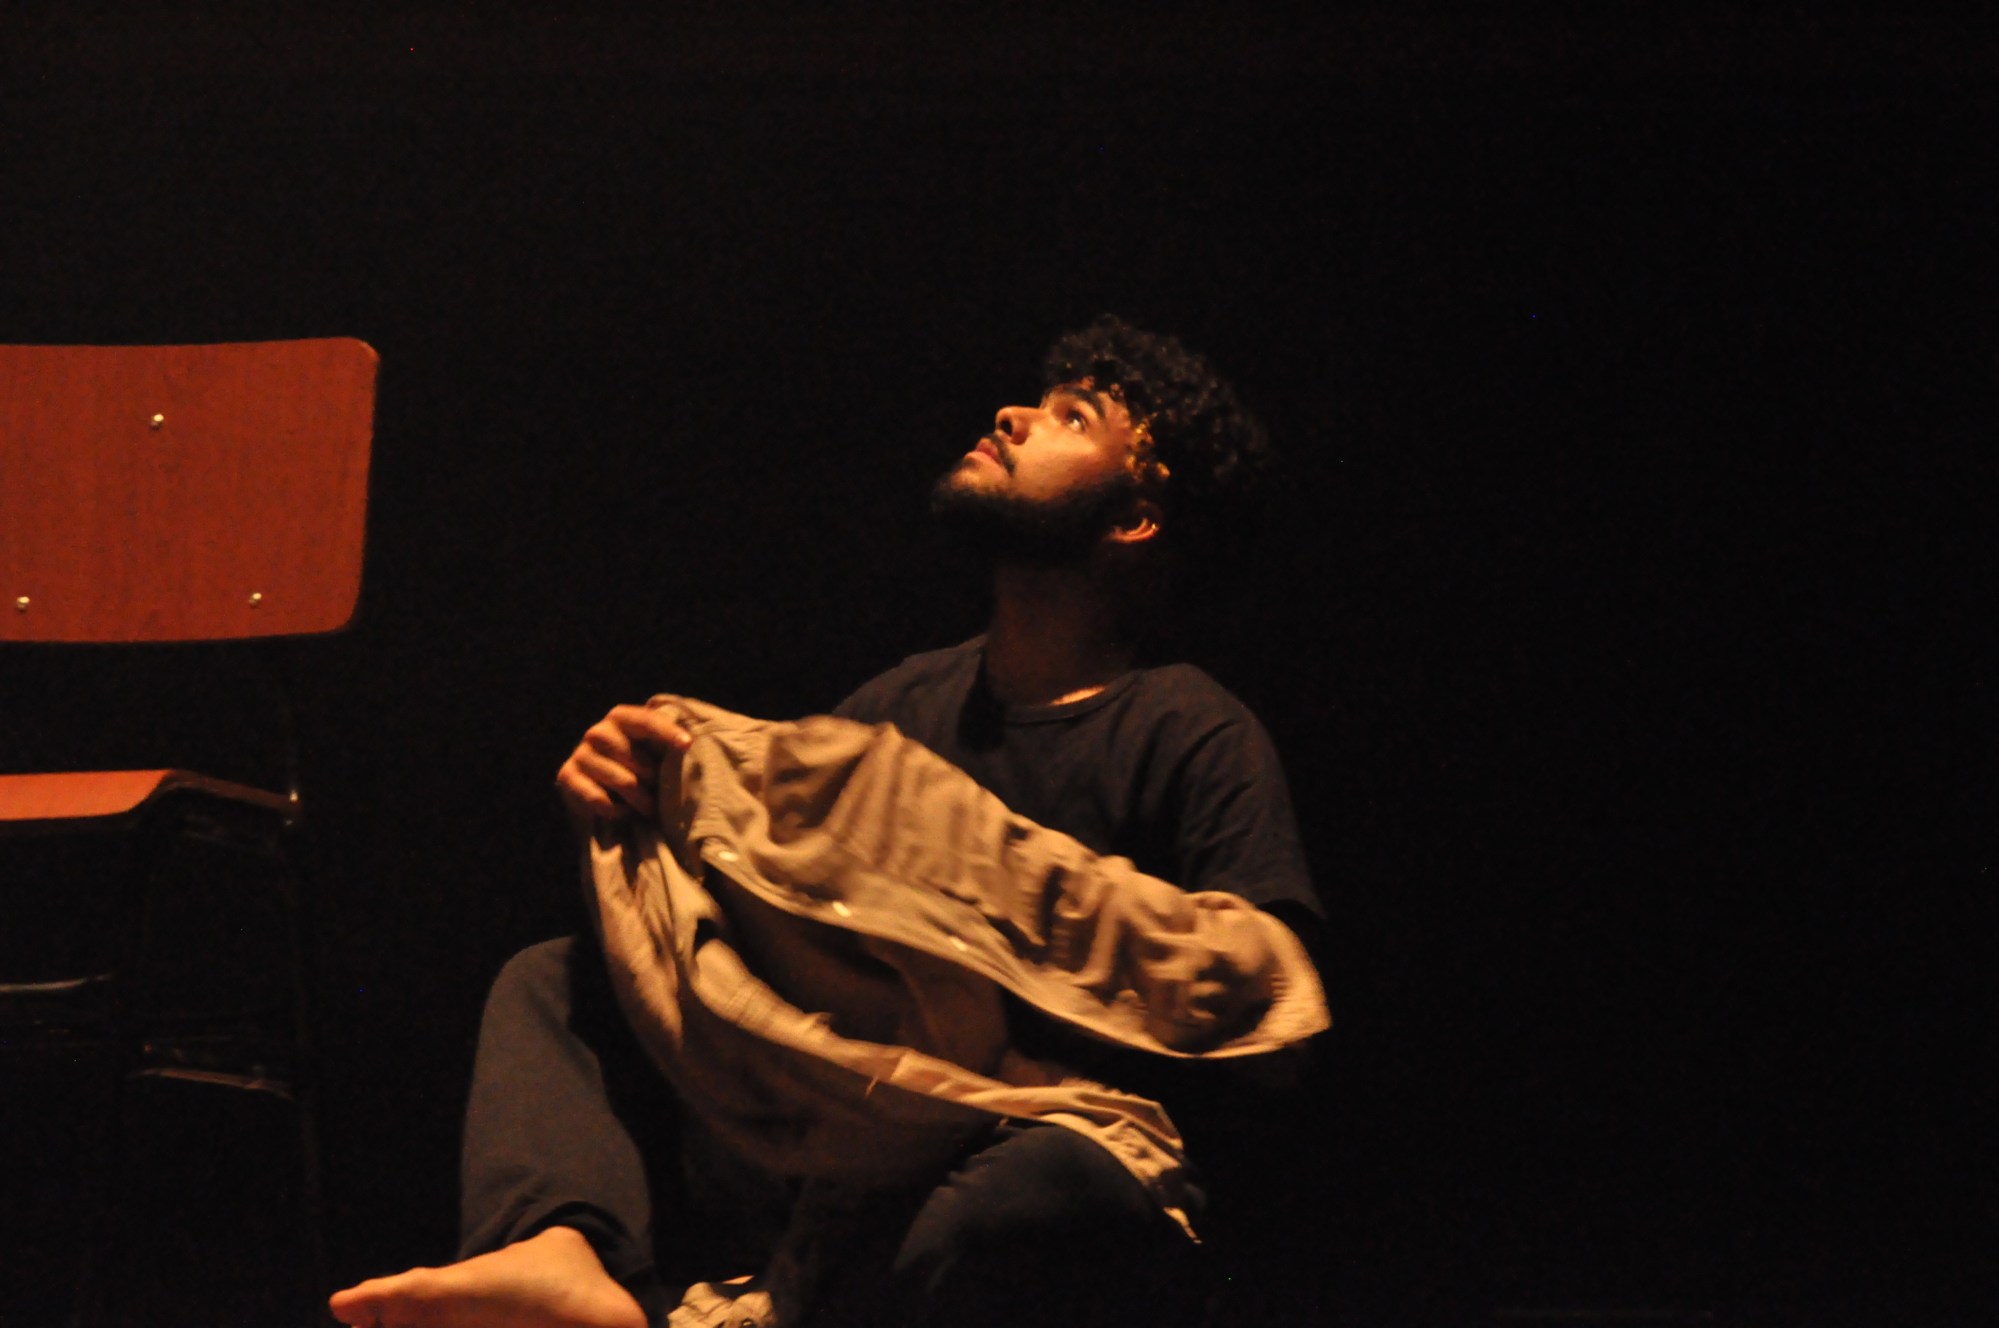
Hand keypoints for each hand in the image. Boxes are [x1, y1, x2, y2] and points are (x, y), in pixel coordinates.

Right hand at [555, 703, 691, 831]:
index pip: (646, 721)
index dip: (667, 732)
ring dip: (641, 800)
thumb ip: (667, 747)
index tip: (688, 745)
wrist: (603, 803)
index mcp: (621, 718)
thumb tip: (689, 743)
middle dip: (653, 780)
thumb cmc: (639, 775)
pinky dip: (617, 811)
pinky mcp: (566, 777)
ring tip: (648, 808)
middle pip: (635, 757)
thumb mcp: (654, 757)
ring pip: (622, 781)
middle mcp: (597, 732)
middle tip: (659, 793)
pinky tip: (623, 812)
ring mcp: (580, 754)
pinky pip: (599, 798)